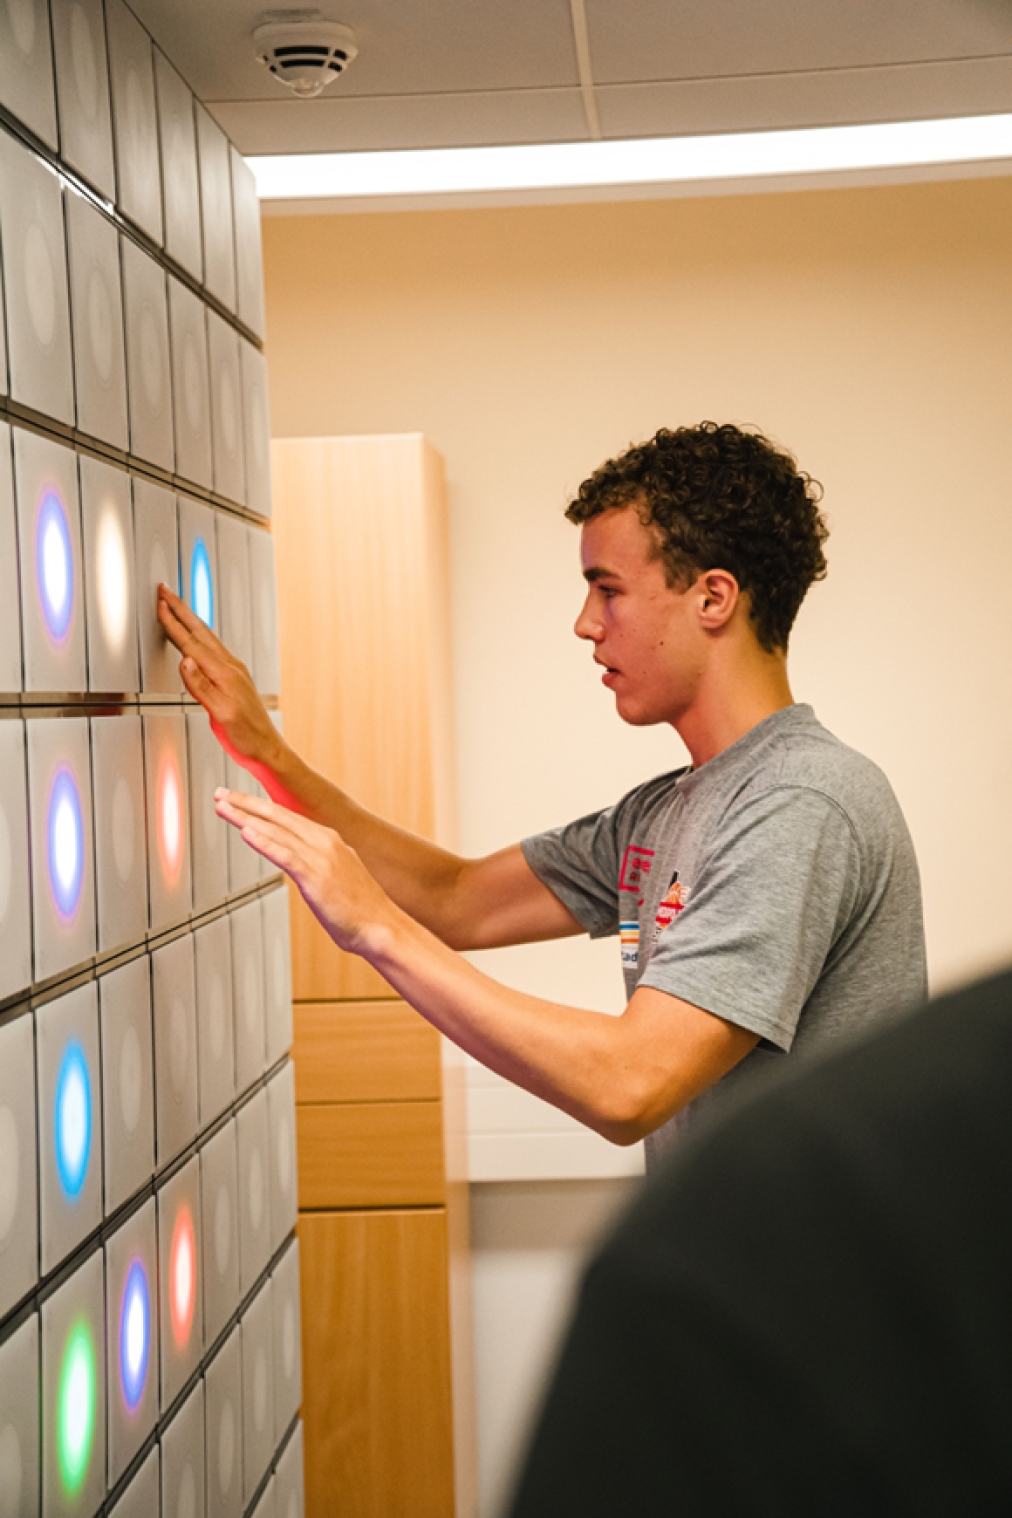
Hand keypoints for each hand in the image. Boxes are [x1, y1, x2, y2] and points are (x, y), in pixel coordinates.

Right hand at [157, 583, 281, 775]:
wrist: (267, 749)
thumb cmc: (246, 737)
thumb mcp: (220, 714)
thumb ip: (201, 687)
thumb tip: (185, 661)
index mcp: (224, 674)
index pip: (192, 643)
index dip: (173, 623)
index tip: (160, 604)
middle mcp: (230, 668)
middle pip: (200, 632)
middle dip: (180, 609)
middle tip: (165, 590)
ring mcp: (233, 671)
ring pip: (206, 637)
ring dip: (189, 619)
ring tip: (176, 606)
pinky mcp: (234, 678)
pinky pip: (212, 648)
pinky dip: (198, 636)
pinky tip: (196, 637)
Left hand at [215, 788, 394, 955]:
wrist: (382, 927)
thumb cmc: (361, 910)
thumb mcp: (339, 876)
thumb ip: (319, 864)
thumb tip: (303, 864)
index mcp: (330, 840)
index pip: (288, 816)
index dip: (260, 806)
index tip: (237, 800)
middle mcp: (324, 842)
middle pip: (278, 816)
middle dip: (246, 803)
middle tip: (220, 794)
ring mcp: (320, 858)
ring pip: (276, 831)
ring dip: (246, 817)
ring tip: (223, 807)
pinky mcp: (316, 877)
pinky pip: (284, 855)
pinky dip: (264, 842)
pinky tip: (245, 833)